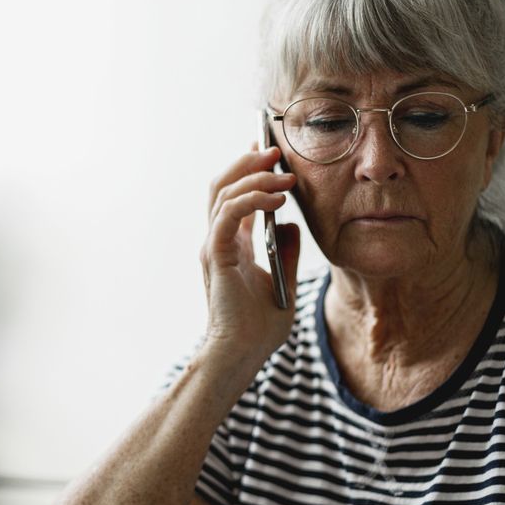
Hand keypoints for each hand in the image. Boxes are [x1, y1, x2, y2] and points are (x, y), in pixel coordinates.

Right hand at [199, 144, 300, 363]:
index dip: (249, 170)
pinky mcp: (216, 255)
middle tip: (275, 149)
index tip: (268, 151)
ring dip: (254, 177)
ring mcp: (213, 247)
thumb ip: (286, 252)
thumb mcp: (283, 282)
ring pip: (223, 193)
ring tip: (284, 173)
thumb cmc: (259, 328)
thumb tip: (291, 224)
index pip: (234, 197)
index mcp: (231, 246)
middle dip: (248, 162)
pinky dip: (250, 199)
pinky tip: (276, 198)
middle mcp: (217, 241)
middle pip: (223, 185)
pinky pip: (228, 215)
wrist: (242, 355)